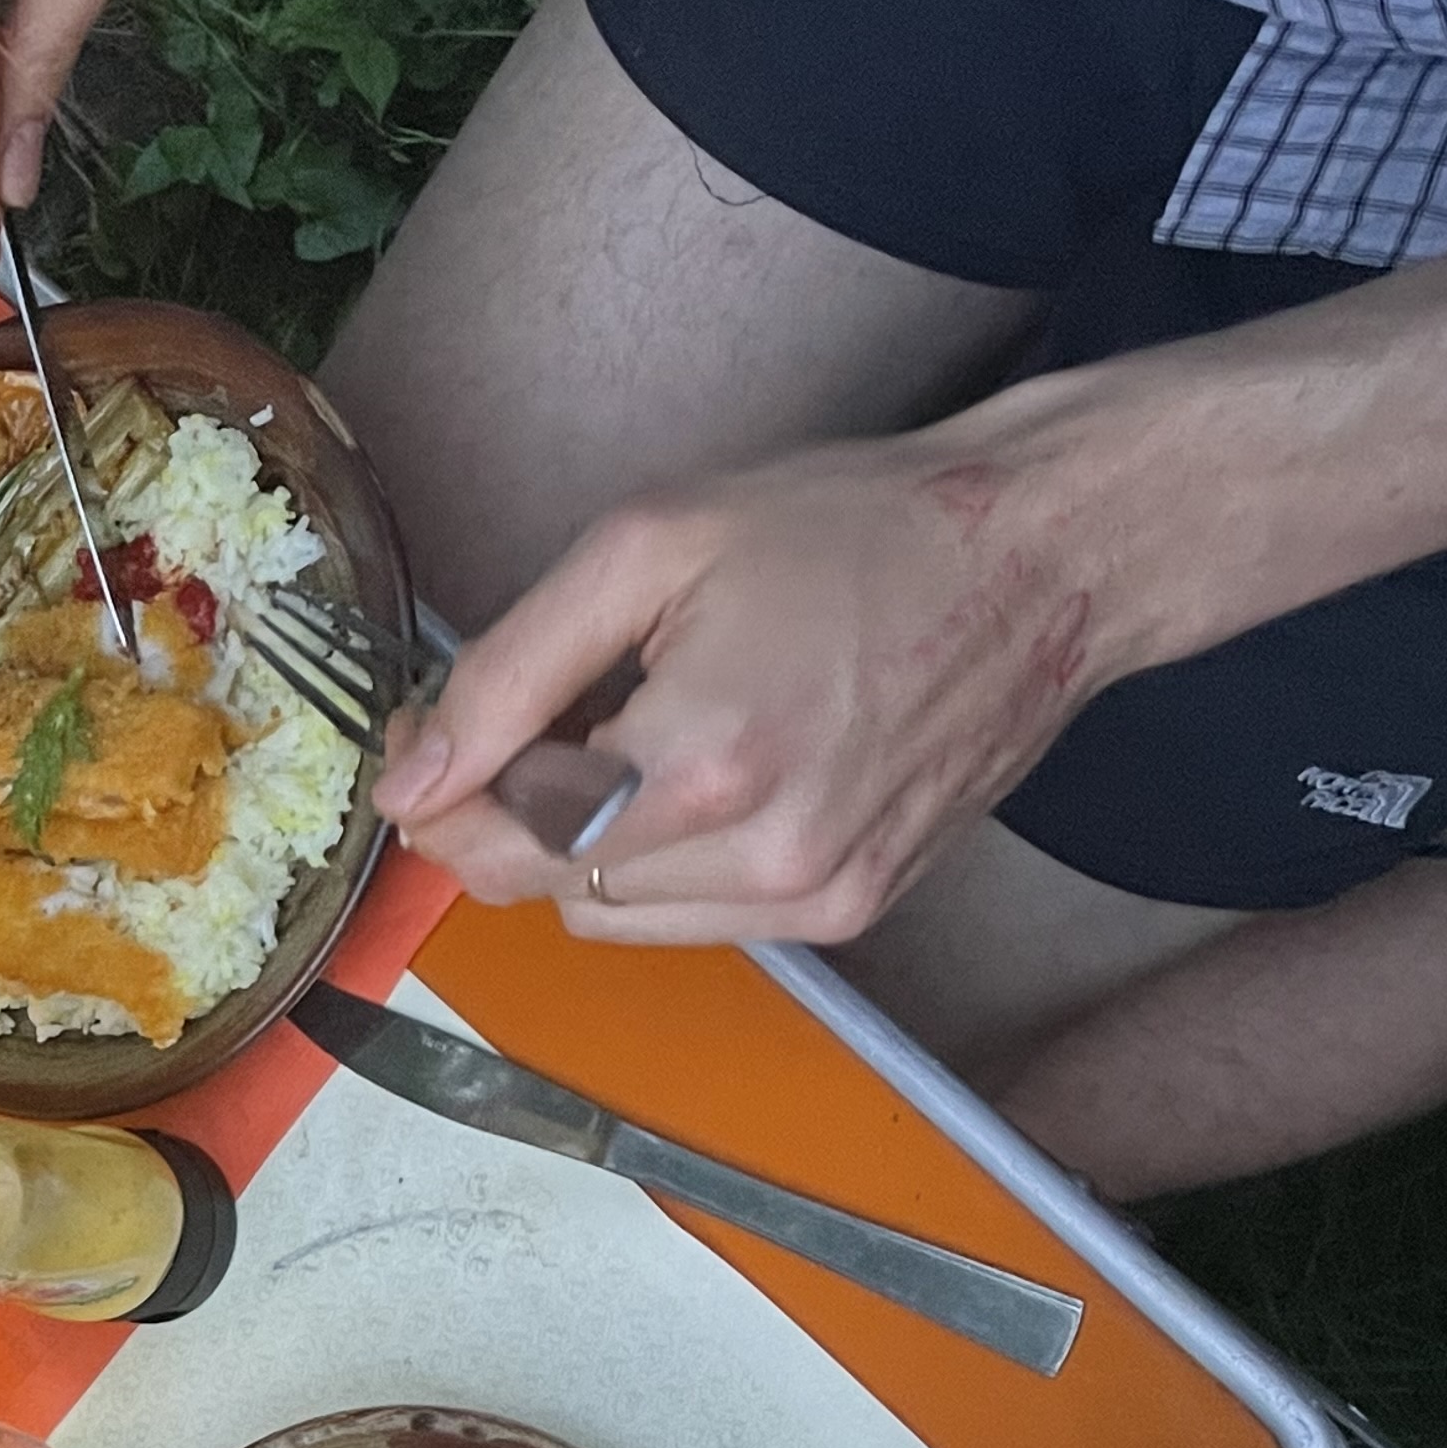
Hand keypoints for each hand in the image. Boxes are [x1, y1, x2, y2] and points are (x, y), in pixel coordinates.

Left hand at [374, 422, 1114, 945]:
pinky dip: (667, 858)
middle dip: (512, 806)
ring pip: (610, 914)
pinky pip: (695, 917)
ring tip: (643, 730)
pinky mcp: (851, 910)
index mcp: (700, 766)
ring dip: (588, 840)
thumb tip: (406, 781)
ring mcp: (814, 898)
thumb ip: (506, 674)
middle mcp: (759, 859)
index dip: (442, 791)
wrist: (1040, 558)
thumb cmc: (848, 530)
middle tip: (545, 709)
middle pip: (543, 884)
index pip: (497, 844)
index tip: (433, 730)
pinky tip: (712, 769)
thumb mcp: (647, 549)